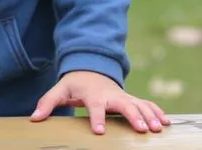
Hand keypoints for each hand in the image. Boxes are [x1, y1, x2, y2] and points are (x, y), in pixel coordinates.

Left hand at [30, 71, 170, 134]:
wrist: (90, 70)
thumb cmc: (74, 84)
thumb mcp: (59, 91)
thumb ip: (47, 103)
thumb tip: (34, 118)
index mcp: (93, 95)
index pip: (95, 107)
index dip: (96, 119)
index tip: (99, 132)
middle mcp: (111, 95)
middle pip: (125, 105)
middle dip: (134, 117)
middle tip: (142, 131)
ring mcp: (124, 96)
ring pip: (140, 105)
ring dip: (150, 116)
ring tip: (159, 129)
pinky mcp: (132, 99)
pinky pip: (147, 104)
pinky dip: (158, 112)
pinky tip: (167, 123)